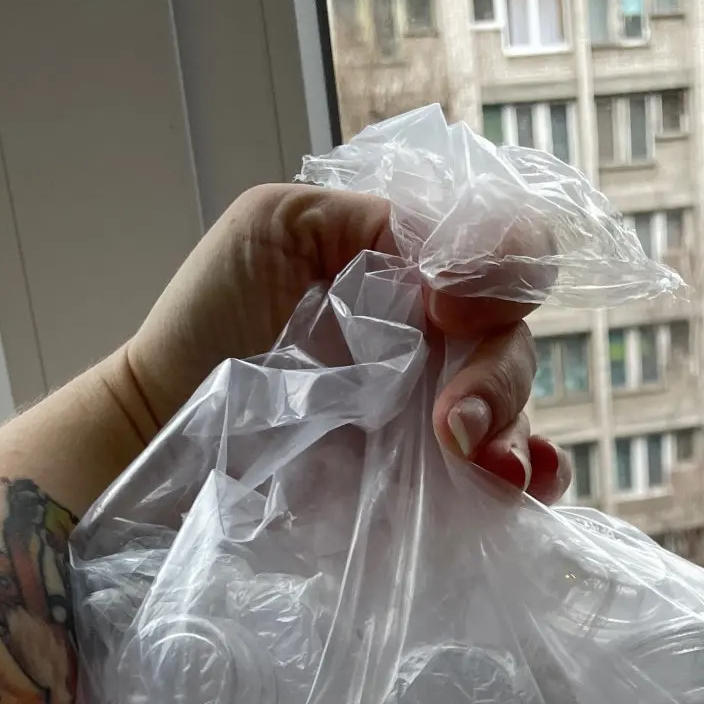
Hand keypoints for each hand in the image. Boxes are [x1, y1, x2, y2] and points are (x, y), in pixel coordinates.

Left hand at [122, 184, 570, 502]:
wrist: (169, 422)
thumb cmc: (211, 317)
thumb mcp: (276, 224)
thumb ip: (370, 218)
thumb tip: (449, 262)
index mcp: (414, 265)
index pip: (505, 246)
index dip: (499, 269)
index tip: (446, 306)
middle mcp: (440, 332)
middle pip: (515, 336)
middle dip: (495, 377)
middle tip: (448, 424)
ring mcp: (438, 405)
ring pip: (516, 405)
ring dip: (509, 432)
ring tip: (476, 466)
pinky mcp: (431, 474)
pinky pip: (513, 469)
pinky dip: (534, 474)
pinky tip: (519, 484)